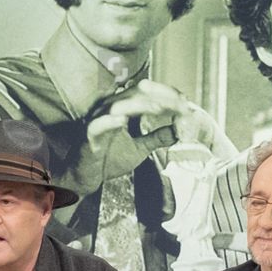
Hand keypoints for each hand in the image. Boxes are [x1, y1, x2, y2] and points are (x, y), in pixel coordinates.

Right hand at [80, 80, 214, 187]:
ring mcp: (98, 120)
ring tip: (160, 106)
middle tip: (180, 102)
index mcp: (122, 107)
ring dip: (141, 105)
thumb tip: (179, 130)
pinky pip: (98, 125)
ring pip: (120, 105)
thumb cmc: (109, 159)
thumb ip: (157, 138)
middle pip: (137, 93)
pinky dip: (110, 121)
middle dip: (159, 97)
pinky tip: (123, 119)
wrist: (85, 177)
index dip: (166, 95)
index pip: (146, 93)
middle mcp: (110, 108)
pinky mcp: (87, 135)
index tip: (186, 102)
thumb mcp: (140, 148)